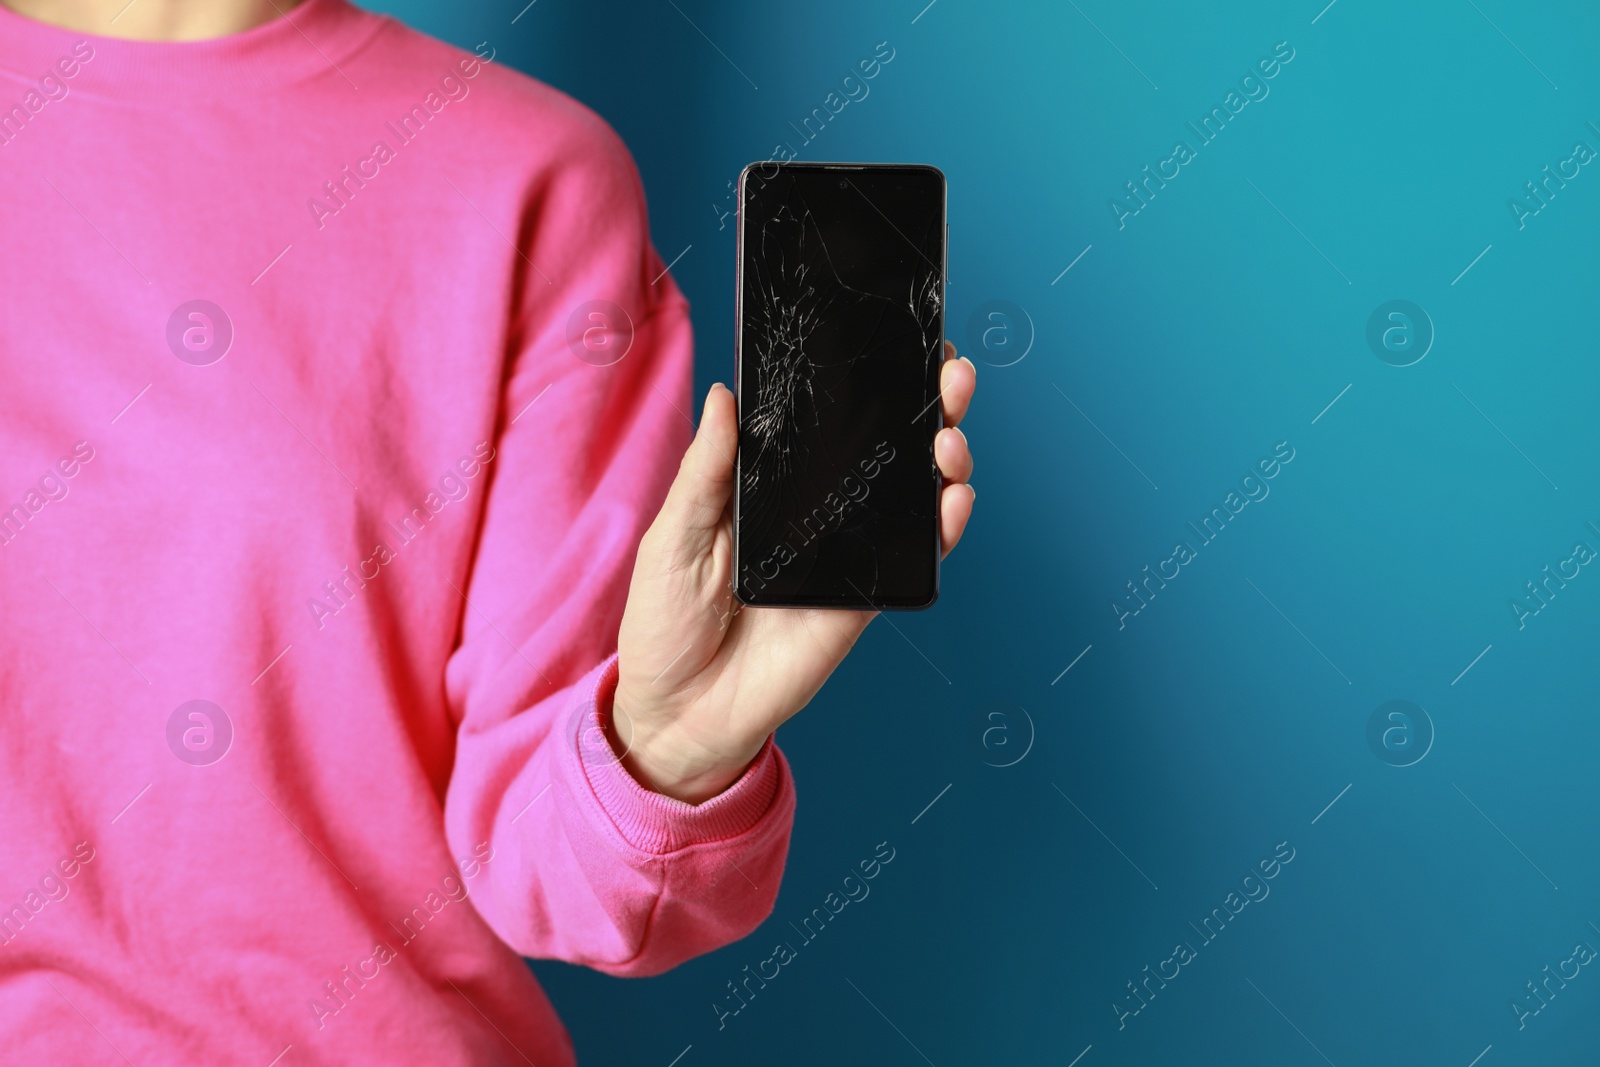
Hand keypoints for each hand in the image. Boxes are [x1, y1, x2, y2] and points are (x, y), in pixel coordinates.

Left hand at [610, 341, 976, 802]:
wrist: (677, 711)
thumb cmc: (664, 621)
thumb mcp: (672, 533)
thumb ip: (706, 470)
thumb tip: (725, 395)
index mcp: (771, 488)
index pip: (829, 424)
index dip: (868, 384)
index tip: (898, 341)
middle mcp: (818, 513)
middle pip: (887, 448)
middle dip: (928, 405)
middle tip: (948, 373)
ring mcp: (847, 554)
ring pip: (912, 494)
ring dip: (944, 457)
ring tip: (949, 435)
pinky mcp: (864, 599)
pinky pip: (913, 557)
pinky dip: (942, 526)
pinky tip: (952, 498)